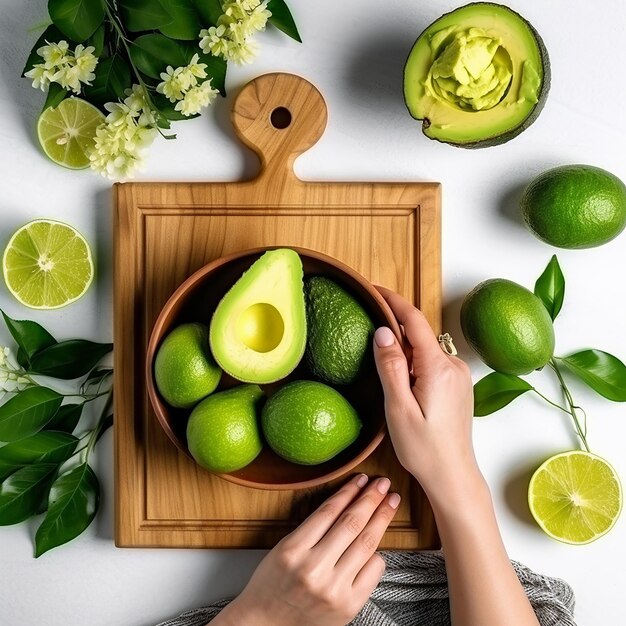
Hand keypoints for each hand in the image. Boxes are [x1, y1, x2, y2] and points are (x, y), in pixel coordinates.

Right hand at [213, 474, 399, 625]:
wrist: (266, 625)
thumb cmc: (272, 584)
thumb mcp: (284, 548)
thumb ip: (313, 529)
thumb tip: (348, 504)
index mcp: (294, 550)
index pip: (329, 511)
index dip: (349, 491)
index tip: (361, 479)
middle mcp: (314, 569)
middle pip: (352, 523)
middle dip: (371, 499)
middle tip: (384, 484)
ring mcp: (334, 589)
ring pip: (366, 544)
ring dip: (381, 519)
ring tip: (391, 502)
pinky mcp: (348, 606)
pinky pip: (373, 570)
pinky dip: (376, 553)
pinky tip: (377, 543)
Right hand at [372, 288, 481, 505]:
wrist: (453, 476)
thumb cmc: (424, 448)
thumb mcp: (398, 408)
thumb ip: (391, 366)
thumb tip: (383, 331)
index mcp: (438, 368)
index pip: (414, 321)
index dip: (393, 301)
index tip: (374, 289)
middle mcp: (454, 366)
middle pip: (419, 333)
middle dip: (395, 328)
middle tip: (367, 330)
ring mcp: (458, 376)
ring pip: (425, 349)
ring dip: (404, 349)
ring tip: (382, 363)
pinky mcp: (458, 385)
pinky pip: (432, 362)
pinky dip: (415, 362)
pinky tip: (402, 380)